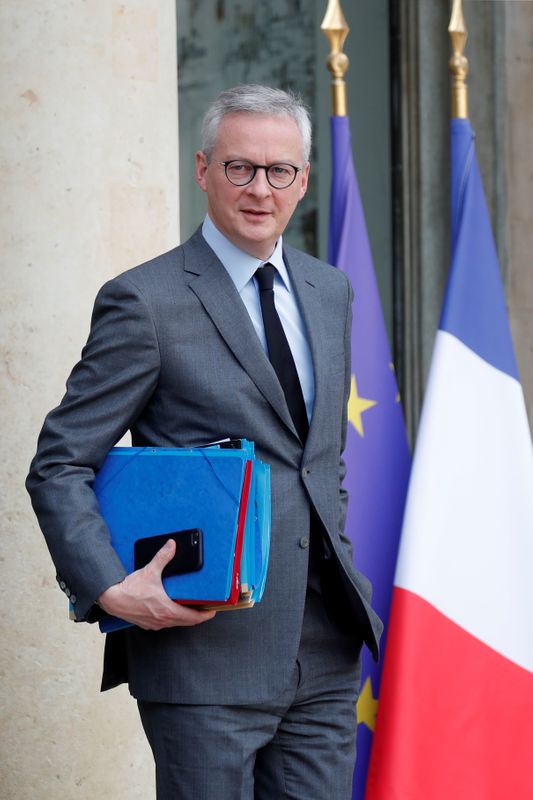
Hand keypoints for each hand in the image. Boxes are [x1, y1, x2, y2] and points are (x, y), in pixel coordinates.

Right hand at [97, 538, 215, 629]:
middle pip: (187, 622)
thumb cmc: (130, 589)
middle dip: (197, 616)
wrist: (112, 599)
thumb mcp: (150, 571)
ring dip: (184, 617)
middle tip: (205, 609)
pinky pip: (165, 623)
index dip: (206, 615)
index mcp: (167, 610)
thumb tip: (172, 546)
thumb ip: (163, 557)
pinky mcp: (148, 624)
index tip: (213, 611)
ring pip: (176, 623)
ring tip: (191, 608)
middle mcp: (163, 620)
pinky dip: (172, 618)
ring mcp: (155, 624)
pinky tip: (171, 609)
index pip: (193, 618)